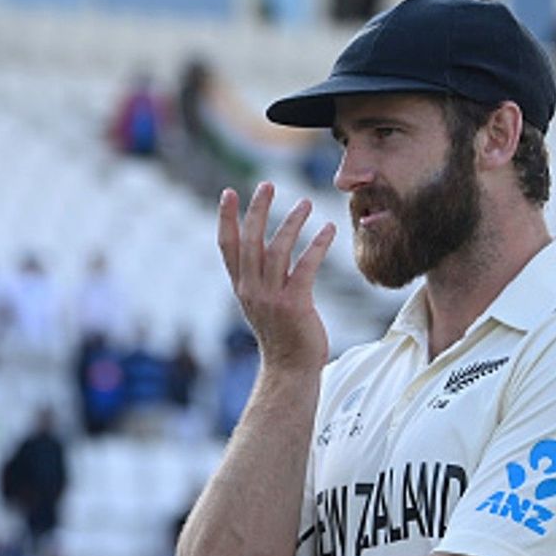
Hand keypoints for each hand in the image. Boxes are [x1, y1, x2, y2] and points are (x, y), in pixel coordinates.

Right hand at [217, 183, 336, 373]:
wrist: (290, 369)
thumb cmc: (282, 336)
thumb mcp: (264, 304)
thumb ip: (261, 279)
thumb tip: (266, 253)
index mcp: (242, 288)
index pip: (227, 247)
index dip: (227, 219)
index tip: (228, 193)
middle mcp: (251, 289)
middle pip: (250, 241)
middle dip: (256, 211)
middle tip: (267, 185)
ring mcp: (271, 297)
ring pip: (277, 250)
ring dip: (291, 222)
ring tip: (305, 202)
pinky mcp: (294, 304)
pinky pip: (305, 267)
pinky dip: (317, 245)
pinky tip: (329, 229)